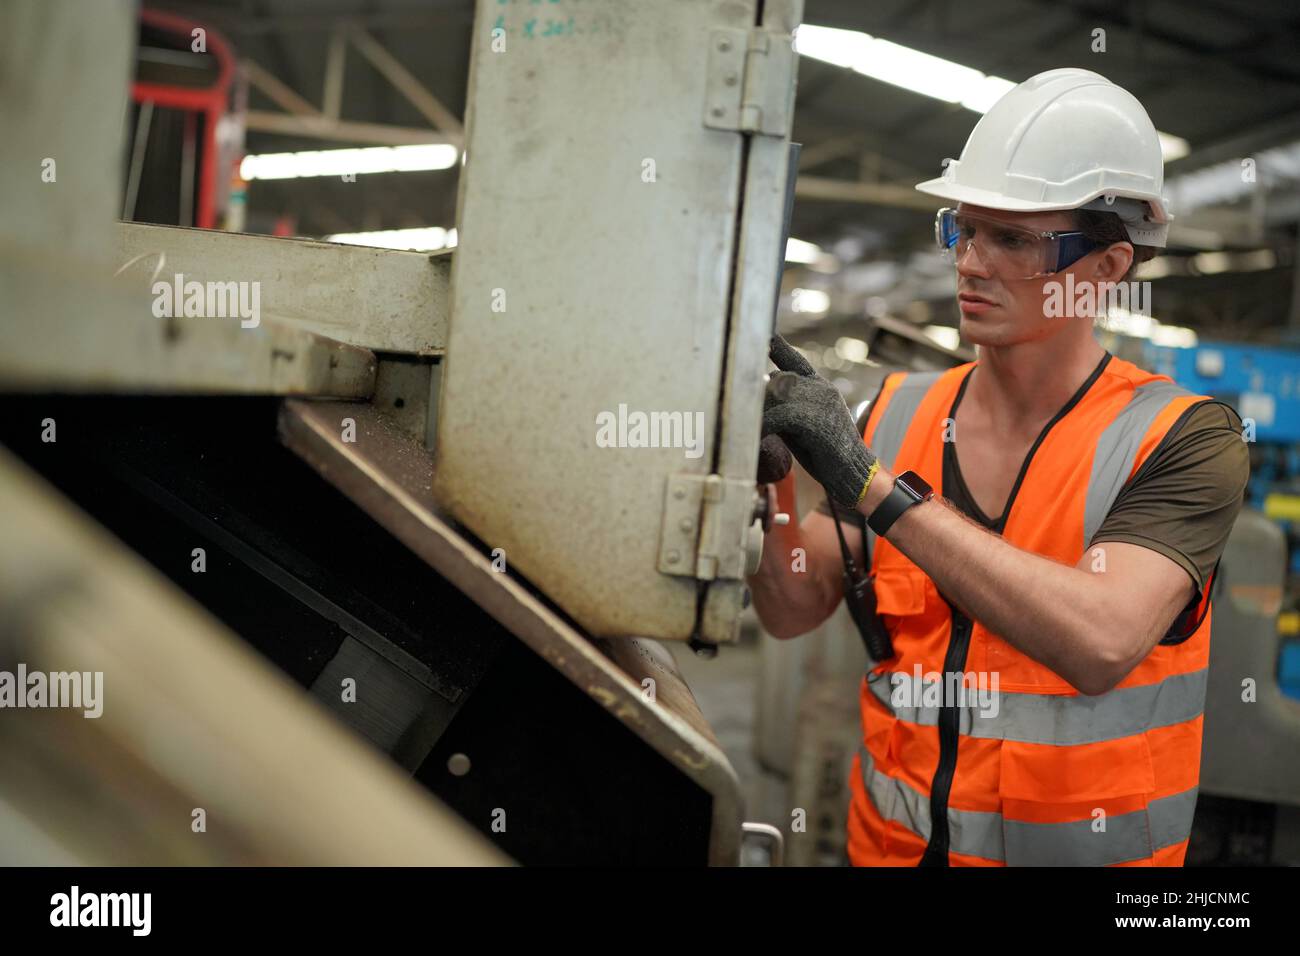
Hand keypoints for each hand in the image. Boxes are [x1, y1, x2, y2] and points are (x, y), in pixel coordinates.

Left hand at [762, 334, 876, 508]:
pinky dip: (767, 424)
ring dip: (761, 411)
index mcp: (820, 387)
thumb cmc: (824, 453)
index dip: (779, 348)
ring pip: (780, 394)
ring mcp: (824, 402)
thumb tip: (758, 401)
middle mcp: (823, 389)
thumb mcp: (799, 426)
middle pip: (780, 379)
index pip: (797, 361)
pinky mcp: (820, 420)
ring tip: (745, 426)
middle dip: (759, 397)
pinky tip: (758, 435)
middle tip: (741, 412)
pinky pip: (784, 415)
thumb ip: (782, 409)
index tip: (765, 336)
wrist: (853, 474)